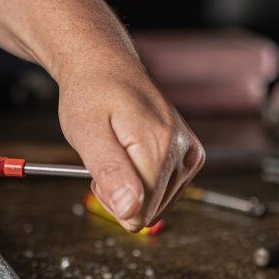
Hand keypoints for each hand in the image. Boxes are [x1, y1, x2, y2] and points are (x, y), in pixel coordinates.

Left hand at [58, 58, 204, 231]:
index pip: (139, 212)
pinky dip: (144, 181)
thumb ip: (110, 173)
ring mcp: (191, 154)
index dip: (110, 198)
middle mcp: (184, 152)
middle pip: (150, 212)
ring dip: (131, 187)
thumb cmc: (92, 95)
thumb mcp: (87, 133)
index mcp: (161, 146)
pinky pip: (164, 193)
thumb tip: (130, 212)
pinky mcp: (191, 156)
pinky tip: (132, 154)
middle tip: (107, 157)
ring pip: (157, 205)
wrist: (106, 66)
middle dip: (121, 194)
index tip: (98, 169)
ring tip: (119, 151)